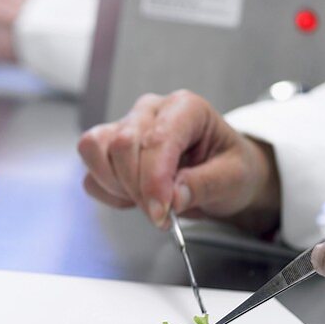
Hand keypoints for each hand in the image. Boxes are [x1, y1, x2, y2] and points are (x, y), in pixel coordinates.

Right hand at [76, 89, 280, 235]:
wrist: (222, 172)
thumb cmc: (229, 166)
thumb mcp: (233, 177)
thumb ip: (204, 185)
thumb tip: (173, 197)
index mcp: (185, 107)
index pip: (157, 139)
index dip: (154, 180)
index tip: (162, 212)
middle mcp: (151, 110)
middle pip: (122, 144)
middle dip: (138, 188)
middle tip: (162, 216)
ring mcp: (126, 126)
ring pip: (95, 149)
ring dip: (116, 185)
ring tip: (147, 202)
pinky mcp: (110, 148)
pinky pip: (91, 171)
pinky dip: (107, 191)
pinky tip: (134, 198)